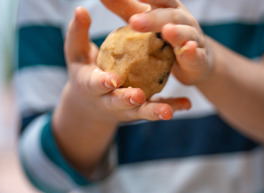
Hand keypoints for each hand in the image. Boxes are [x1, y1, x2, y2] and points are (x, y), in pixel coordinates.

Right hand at [62, 6, 190, 123]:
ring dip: (154, 110)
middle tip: (139, 96)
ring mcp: (126, 109)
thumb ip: (77, 33)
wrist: (91, 105)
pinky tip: (187, 103)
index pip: (96, 84)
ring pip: (141, 111)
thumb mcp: (76, 54)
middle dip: (128, 100)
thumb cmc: (84, 71)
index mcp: (91, 86)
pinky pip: (157, 108)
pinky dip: (172, 106)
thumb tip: (80, 9)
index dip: (103, 83)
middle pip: (119, 102)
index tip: (113, 80)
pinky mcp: (141, 110)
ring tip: (168, 111)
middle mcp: (108, 101)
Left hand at [102, 0, 214, 84]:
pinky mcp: (199, 59)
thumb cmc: (164, 37)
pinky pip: (196, 55)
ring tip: (166, 31)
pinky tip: (188, 49)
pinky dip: (193, 53)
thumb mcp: (145, 21)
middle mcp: (183, 19)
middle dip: (154, 18)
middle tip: (134, 21)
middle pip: (170, 15)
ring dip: (177, 32)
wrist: (194, 61)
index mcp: (169, 7)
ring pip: (186, 33)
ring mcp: (194, 38)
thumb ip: (125, 7)